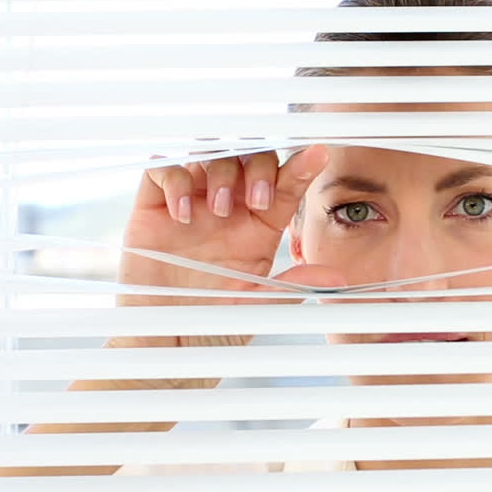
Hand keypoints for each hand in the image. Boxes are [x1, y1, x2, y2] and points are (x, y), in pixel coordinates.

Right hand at [113, 144, 343, 362]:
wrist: (164, 337)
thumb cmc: (211, 322)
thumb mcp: (257, 305)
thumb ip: (293, 285)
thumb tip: (336, 277)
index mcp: (260, 226)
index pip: (285, 185)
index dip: (301, 167)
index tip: (319, 154)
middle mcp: (230, 207)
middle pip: (251, 158)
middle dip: (260, 169)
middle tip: (257, 201)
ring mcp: (193, 202)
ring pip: (210, 154)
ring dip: (221, 173)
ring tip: (218, 211)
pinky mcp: (154, 206)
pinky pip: (164, 169)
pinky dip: (176, 180)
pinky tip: (182, 214)